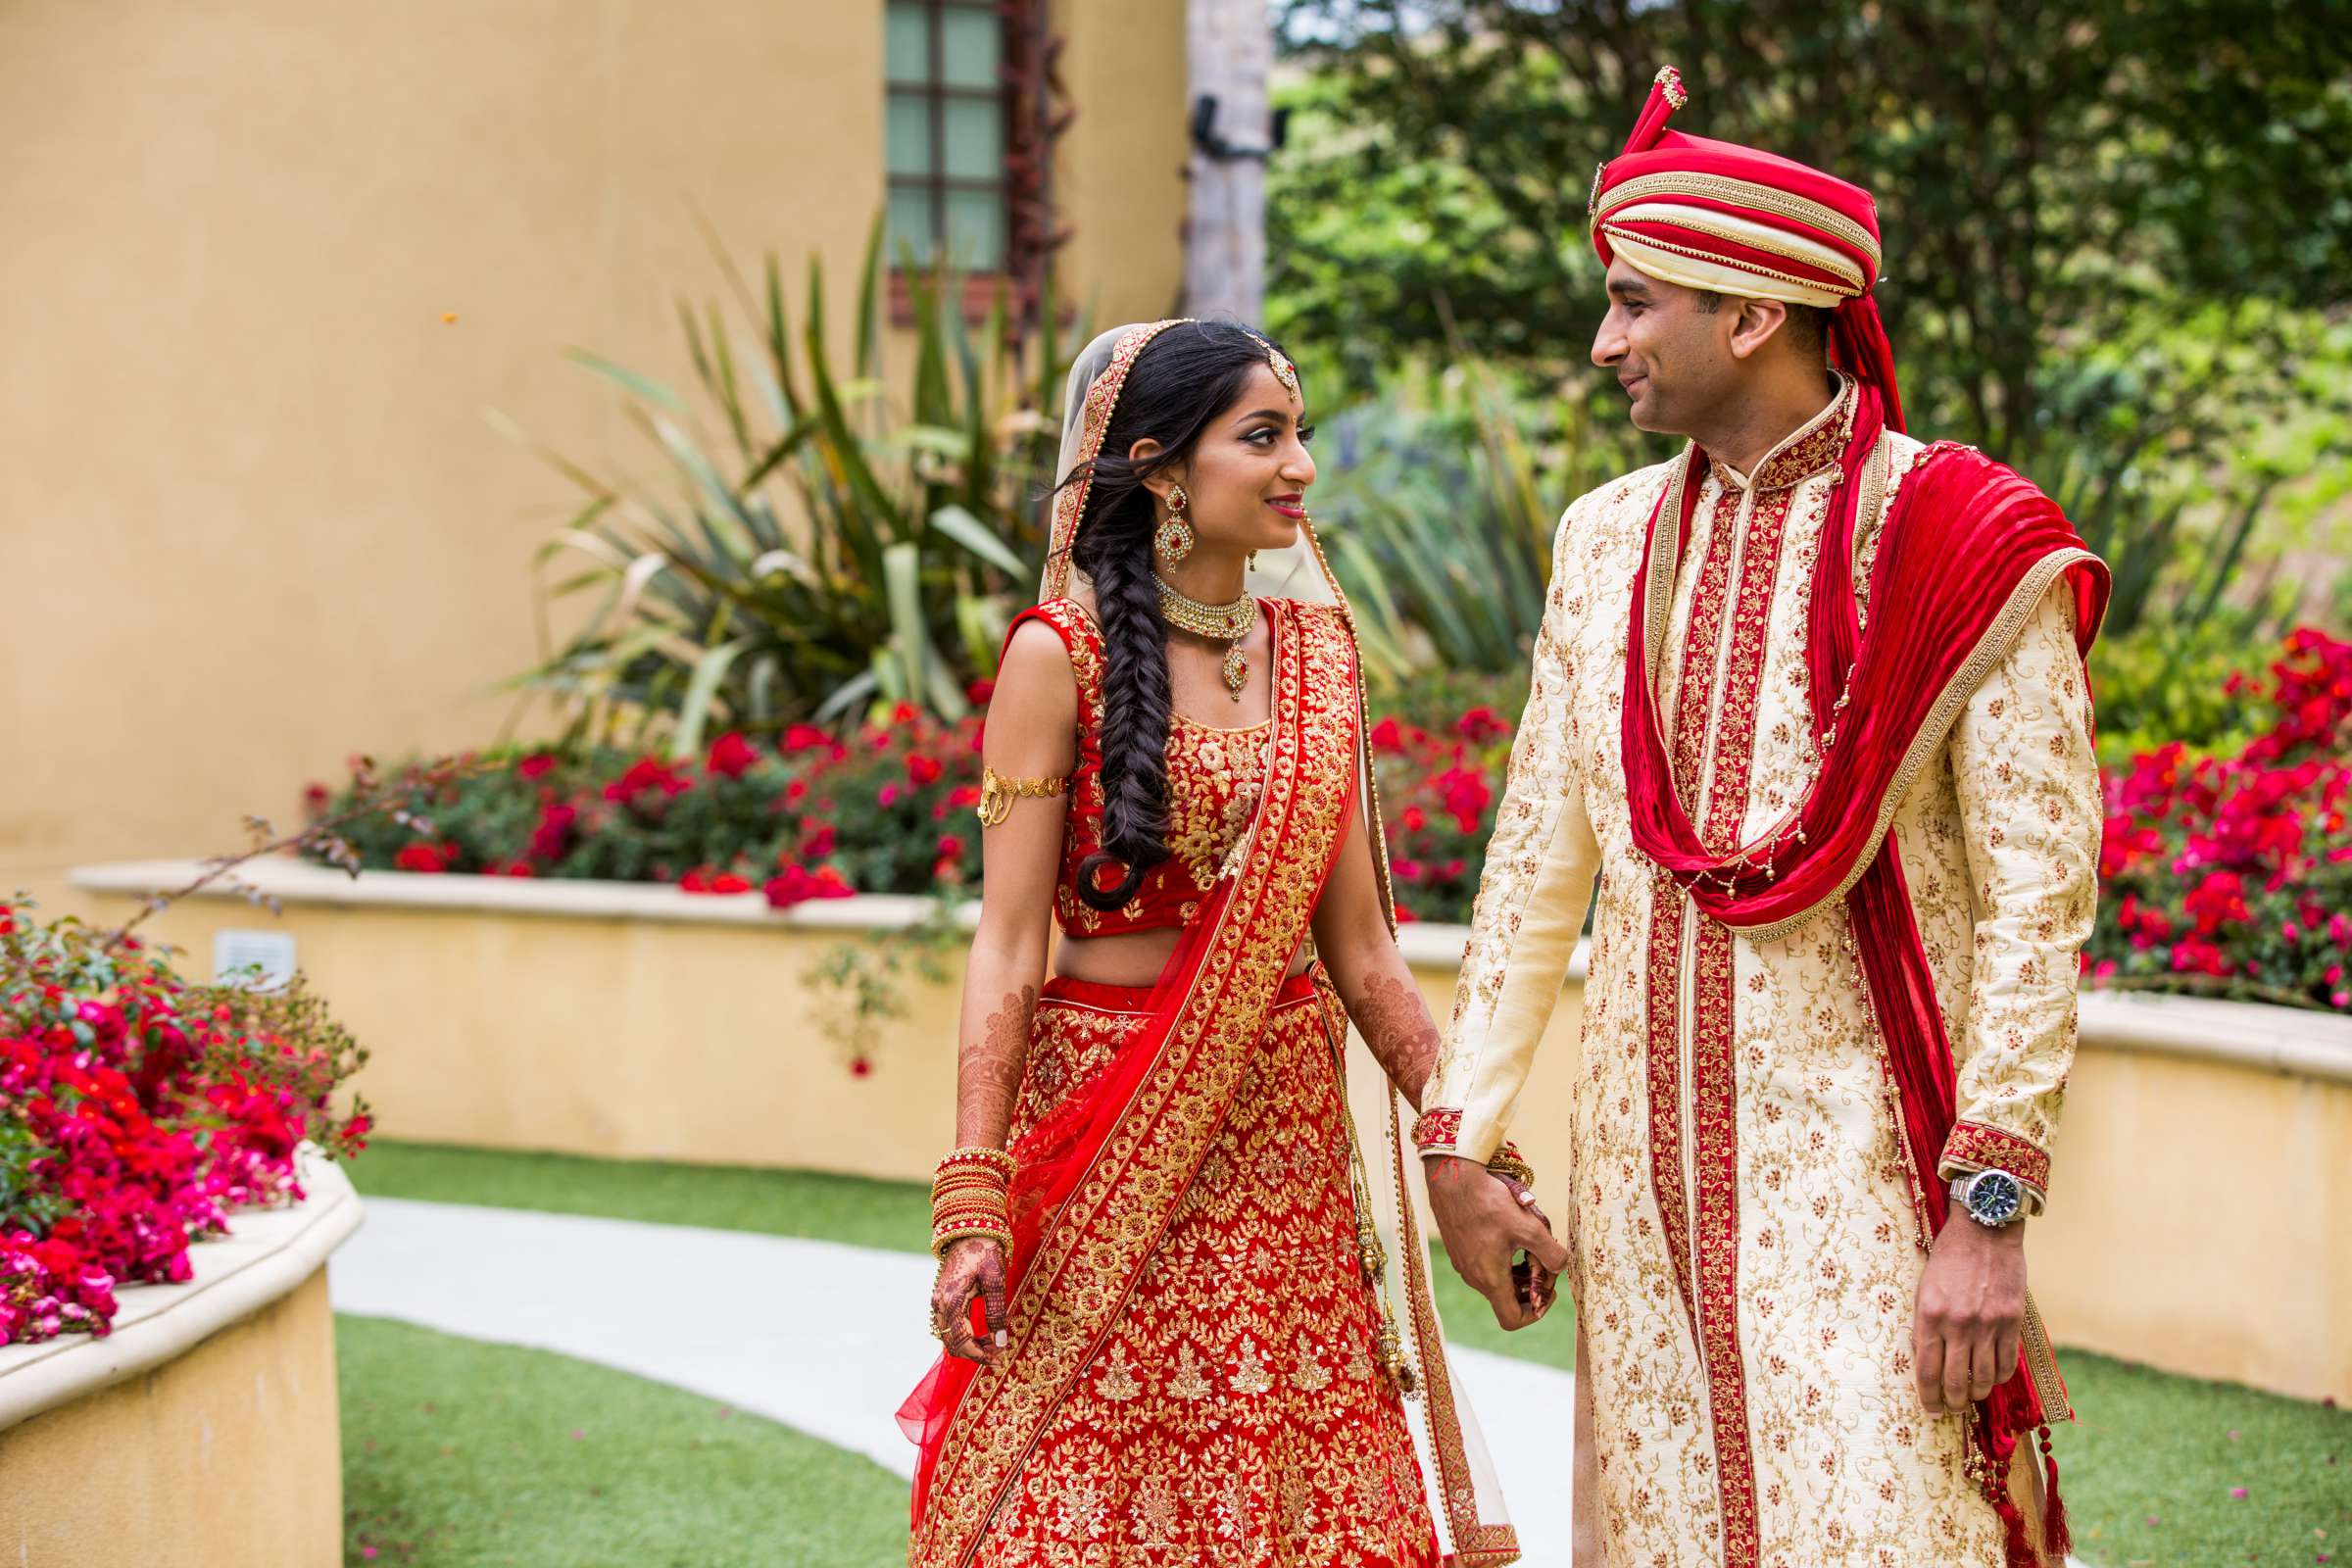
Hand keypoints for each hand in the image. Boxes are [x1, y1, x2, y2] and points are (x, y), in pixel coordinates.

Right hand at [930, 1237, 1007, 1364]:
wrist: (969, 1227)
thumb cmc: (984, 1250)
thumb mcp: (995, 1280)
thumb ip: (996, 1312)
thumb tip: (1002, 1342)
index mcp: (952, 1301)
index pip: (962, 1341)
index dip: (980, 1354)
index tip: (1000, 1356)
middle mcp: (939, 1304)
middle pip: (953, 1343)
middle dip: (975, 1353)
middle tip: (999, 1353)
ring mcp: (938, 1301)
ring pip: (949, 1336)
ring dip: (970, 1345)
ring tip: (994, 1344)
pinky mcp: (941, 1298)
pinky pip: (949, 1326)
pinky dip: (964, 1335)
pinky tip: (982, 1333)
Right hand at [1425, 1155, 1569, 1329]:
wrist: (1453, 1178)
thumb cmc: (1489, 1202)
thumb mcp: (1529, 1227)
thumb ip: (1552, 1253)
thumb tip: (1560, 1267)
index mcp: (1490, 1279)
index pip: (1512, 1319)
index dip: (1536, 1312)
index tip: (1548, 1289)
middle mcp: (1474, 1278)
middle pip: (1507, 1299)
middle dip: (1531, 1285)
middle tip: (1543, 1260)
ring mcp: (1464, 1264)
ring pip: (1497, 1281)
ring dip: (1518, 1270)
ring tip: (1530, 1244)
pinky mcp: (1459, 1249)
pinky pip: (1485, 1266)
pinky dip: (1504, 1259)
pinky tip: (1511, 1232)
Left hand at [1913, 1214, 2025, 1415]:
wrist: (1984, 1231)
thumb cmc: (1948, 1259)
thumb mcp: (1924, 1289)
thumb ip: (1926, 1324)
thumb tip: (1928, 1361)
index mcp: (1929, 1315)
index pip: (1927, 1371)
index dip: (1928, 1396)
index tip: (1930, 1408)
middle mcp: (1957, 1324)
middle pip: (1955, 1382)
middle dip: (1951, 1402)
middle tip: (1950, 1409)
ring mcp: (1987, 1324)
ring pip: (1983, 1378)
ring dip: (1976, 1393)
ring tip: (1971, 1396)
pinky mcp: (2011, 1321)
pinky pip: (2007, 1362)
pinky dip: (1999, 1377)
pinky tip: (1992, 1378)